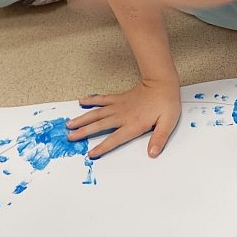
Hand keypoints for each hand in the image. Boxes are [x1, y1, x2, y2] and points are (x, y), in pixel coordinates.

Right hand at [66, 78, 181, 158]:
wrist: (162, 82)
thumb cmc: (166, 103)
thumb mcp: (168, 123)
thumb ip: (159, 139)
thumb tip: (152, 154)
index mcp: (133, 124)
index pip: (114, 139)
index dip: (102, 147)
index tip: (90, 154)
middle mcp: (122, 115)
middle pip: (99, 125)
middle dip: (84, 132)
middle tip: (69, 137)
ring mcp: (119, 105)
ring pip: (96, 113)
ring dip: (82, 118)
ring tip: (69, 123)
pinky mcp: (119, 98)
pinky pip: (102, 99)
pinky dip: (91, 100)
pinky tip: (81, 101)